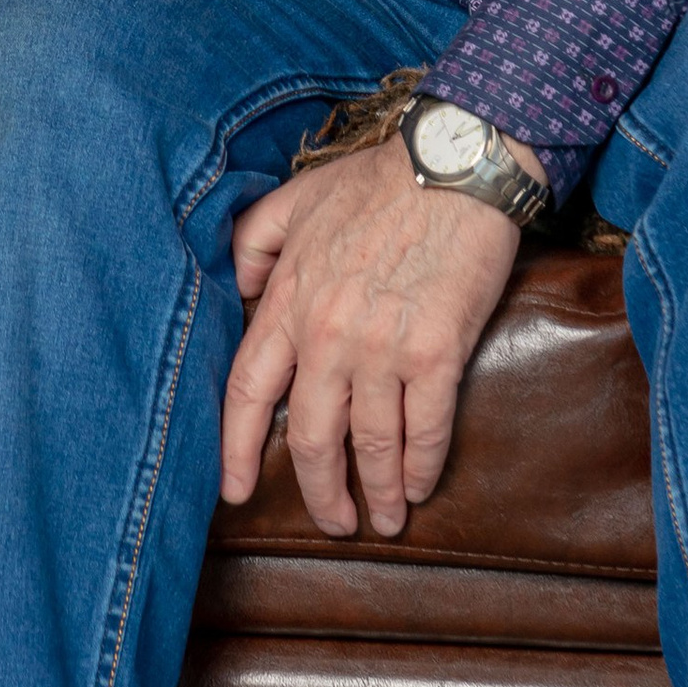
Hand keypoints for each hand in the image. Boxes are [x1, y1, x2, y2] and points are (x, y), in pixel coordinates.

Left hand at [219, 138, 522, 537]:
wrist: (453, 163)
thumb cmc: (377, 180)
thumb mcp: (295, 199)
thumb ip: (254, 243)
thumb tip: (237, 287)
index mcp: (288, 301)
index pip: (248, 392)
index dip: (238, 449)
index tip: (234, 490)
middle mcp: (327, 335)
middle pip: (311, 438)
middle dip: (319, 493)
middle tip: (332, 522)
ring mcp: (381, 349)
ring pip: (369, 446)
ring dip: (377, 493)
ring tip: (386, 519)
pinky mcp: (436, 353)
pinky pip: (425, 430)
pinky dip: (422, 468)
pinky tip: (421, 486)